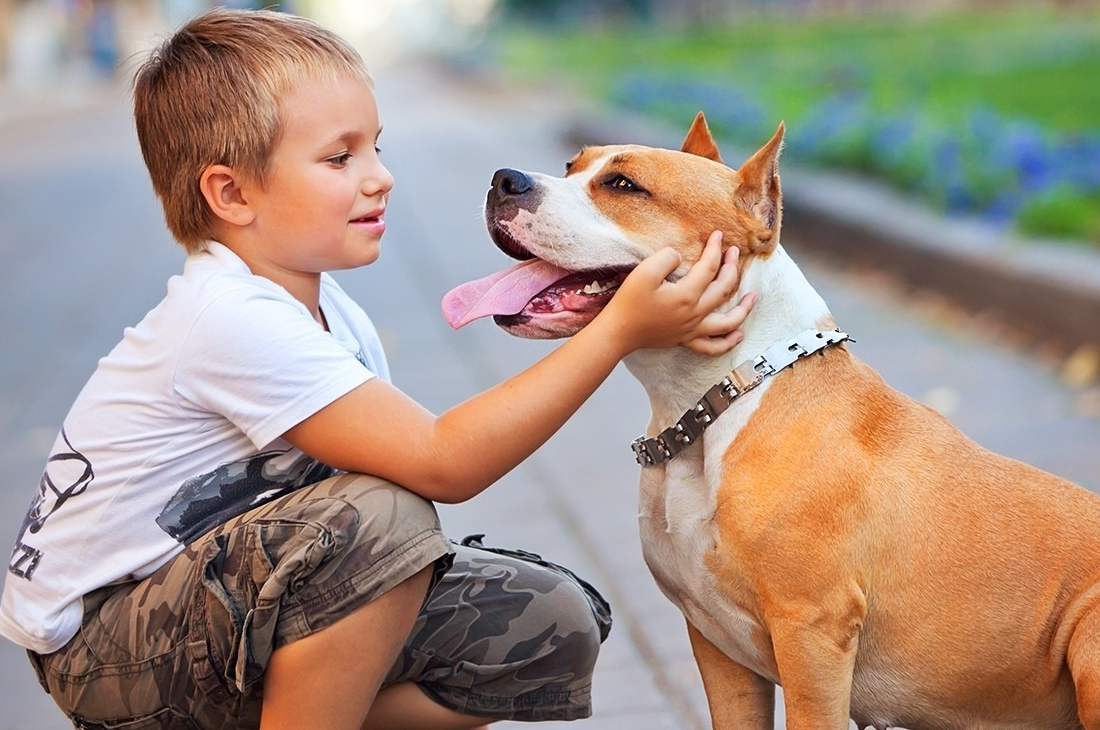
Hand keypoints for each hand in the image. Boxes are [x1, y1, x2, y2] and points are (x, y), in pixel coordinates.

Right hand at [602, 230, 756, 354]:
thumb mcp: (644, 272)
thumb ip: (666, 258)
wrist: (618, 332)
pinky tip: (738, 334)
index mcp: (687, 295)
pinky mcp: (685, 340)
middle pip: (723, 289)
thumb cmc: (629, 303)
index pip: (709, 267)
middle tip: (734, 253)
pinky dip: (728, 342)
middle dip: (731, 267)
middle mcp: (695, 313)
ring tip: (753, 297)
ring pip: (727, 322)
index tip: (718, 235)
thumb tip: (680, 257)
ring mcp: (692, 329)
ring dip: (743, 309)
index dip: (715, 249)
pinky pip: (712, 346)